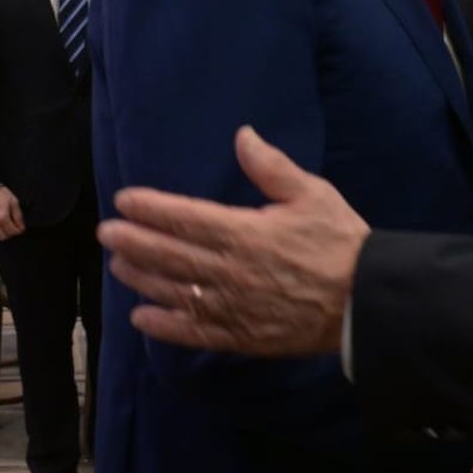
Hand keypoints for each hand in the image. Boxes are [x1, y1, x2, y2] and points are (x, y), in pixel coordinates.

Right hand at [0, 186, 25, 240]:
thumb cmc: (0, 194)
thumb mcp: (14, 202)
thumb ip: (18, 216)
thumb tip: (21, 227)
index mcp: (2, 216)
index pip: (13, 231)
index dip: (19, 230)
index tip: (20, 227)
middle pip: (4, 237)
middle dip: (10, 233)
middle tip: (12, 227)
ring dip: (1, 234)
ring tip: (4, 227)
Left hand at [96, 126, 368, 354]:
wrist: (365, 302)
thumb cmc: (339, 242)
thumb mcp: (312, 194)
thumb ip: (272, 167)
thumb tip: (242, 136)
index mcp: (245, 233)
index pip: (186, 217)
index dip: (152, 208)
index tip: (125, 200)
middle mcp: (230, 271)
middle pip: (170, 255)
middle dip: (134, 242)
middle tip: (107, 233)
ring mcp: (232, 307)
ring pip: (175, 291)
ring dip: (142, 278)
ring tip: (118, 266)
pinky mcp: (240, 336)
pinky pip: (193, 332)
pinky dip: (164, 326)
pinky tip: (141, 317)